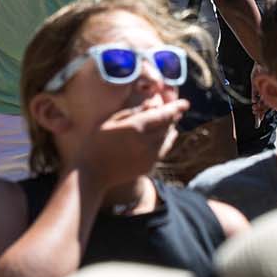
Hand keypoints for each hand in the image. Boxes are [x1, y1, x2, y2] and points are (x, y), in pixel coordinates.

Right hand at [70, 97, 190, 190]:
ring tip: (169, 121)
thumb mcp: (112, 120)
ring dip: (169, 128)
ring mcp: (149, 156)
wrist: (92, 172)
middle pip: (167, 125)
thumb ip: (134, 111)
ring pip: (167, 138)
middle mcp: (146, 142)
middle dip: (172, 116)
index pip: (164, 114)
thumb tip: (154, 104)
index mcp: (136, 127)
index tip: (185, 103)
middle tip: (175, 109)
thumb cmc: (96, 141)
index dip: (176, 107)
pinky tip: (166, 136)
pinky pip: (162, 150)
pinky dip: (166, 141)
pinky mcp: (149, 166)